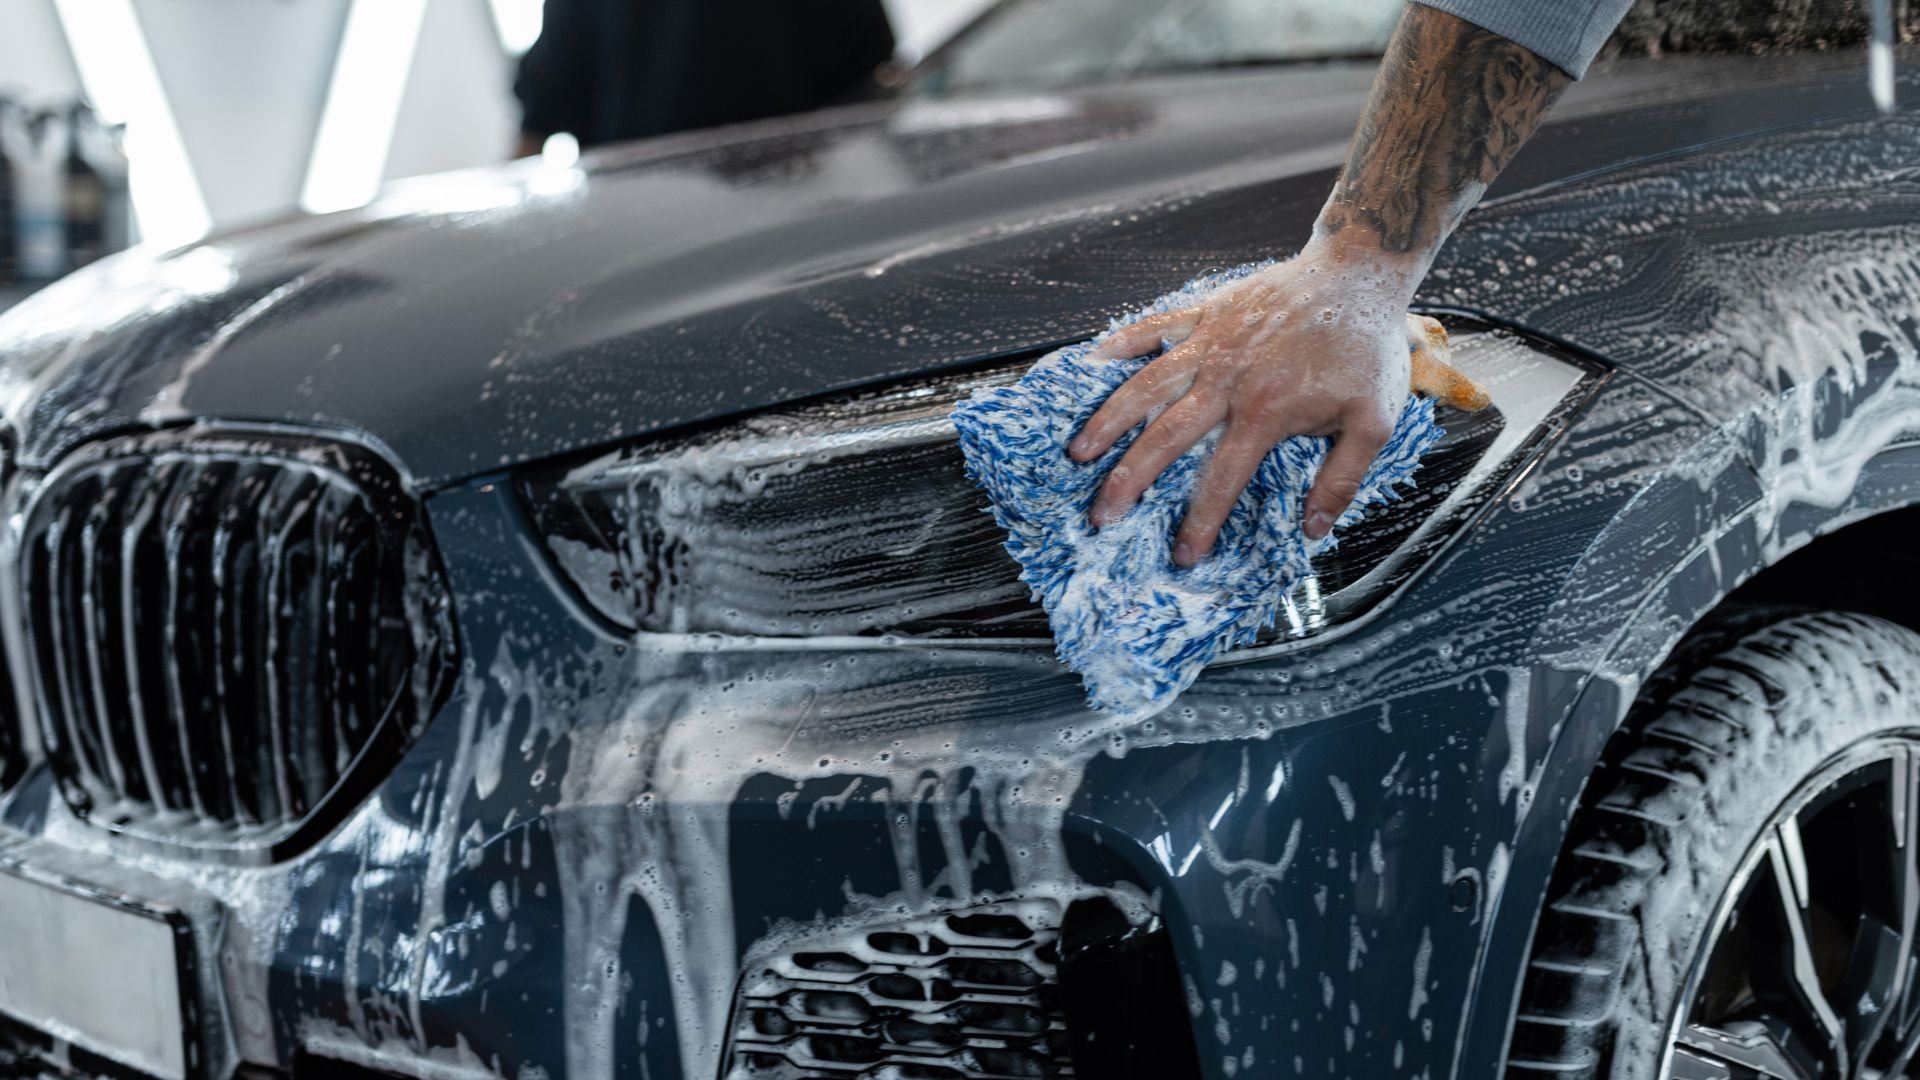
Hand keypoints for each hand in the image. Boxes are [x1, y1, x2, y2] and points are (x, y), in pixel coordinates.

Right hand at [1068, 245, 1477, 564]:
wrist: (1359, 273)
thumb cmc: (1367, 348)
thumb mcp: (1373, 420)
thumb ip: (1342, 478)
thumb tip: (1313, 529)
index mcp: (1265, 413)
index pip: (1222, 479)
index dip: (1200, 522)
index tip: (1184, 555)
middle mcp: (1227, 380)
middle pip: (1165, 437)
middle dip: (1129, 480)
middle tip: (1102, 515)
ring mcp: (1212, 343)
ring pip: (1146, 385)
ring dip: (1109, 420)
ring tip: (1079, 452)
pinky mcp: (1207, 311)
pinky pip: (1155, 327)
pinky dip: (1122, 343)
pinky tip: (1092, 363)